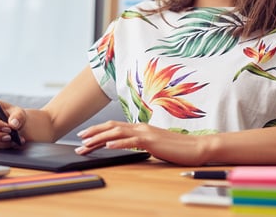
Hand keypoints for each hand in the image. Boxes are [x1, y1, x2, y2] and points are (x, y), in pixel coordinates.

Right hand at [0, 99, 25, 147]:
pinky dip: (2, 145)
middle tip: (10, 137)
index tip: (9, 129)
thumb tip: (13, 124)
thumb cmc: (15, 116)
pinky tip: (12, 143)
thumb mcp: (19, 113)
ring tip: (15, 141)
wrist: (16, 125)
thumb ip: (18, 117)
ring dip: (1, 142)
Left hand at [75, 120, 208, 165]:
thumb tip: (130, 147)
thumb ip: (142, 144)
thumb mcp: (154, 145)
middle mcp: (140, 127)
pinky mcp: (151, 141)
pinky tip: (107, 146)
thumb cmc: (176, 148)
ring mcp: (146, 133)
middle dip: (93, 133)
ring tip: (87, 144)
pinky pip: (131, 141)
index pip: (114, 127)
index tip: (85, 136)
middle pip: (111, 128)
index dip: (98, 130)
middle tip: (79, 140)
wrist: (196, 147)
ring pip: (117, 133)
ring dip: (100, 138)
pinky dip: (118, 143)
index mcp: (140, 128)